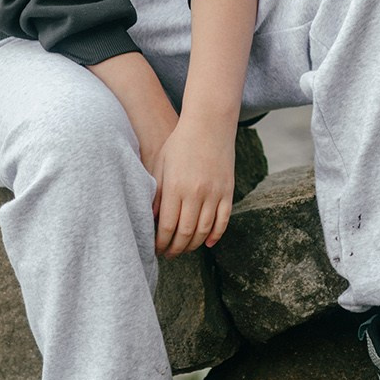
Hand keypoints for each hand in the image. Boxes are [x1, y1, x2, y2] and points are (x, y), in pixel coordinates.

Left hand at [153, 115, 235, 257]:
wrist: (209, 124)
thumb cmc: (180, 143)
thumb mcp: (161, 164)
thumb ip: (156, 192)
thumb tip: (152, 219)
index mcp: (175, 187)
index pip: (167, 226)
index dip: (160, 242)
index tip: (156, 248)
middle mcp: (195, 193)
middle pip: (185, 232)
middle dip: (175, 248)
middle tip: (168, 255)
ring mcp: (214, 193)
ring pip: (204, 230)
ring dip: (193, 245)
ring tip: (184, 249)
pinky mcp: (228, 190)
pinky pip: (224, 220)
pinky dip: (216, 235)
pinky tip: (207, 243)